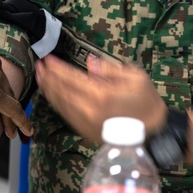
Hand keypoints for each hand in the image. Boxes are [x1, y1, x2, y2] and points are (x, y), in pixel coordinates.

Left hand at [35, 54, 165, 142]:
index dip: (58, 68)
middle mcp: (90, 110)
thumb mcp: (136, 78)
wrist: (153, 133)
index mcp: (102, 95)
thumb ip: (110, 69)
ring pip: (60, 104)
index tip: (48, 59)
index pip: (72, 78)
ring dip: (48, 90)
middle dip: (48, 77)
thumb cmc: (147, 103)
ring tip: (40, 77)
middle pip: (62, 91)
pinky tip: (52, 94)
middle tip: (39, 65)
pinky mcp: (86, 131)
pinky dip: (56, 103)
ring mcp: (86, 123)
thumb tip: (90, 62)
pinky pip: (65, 115)